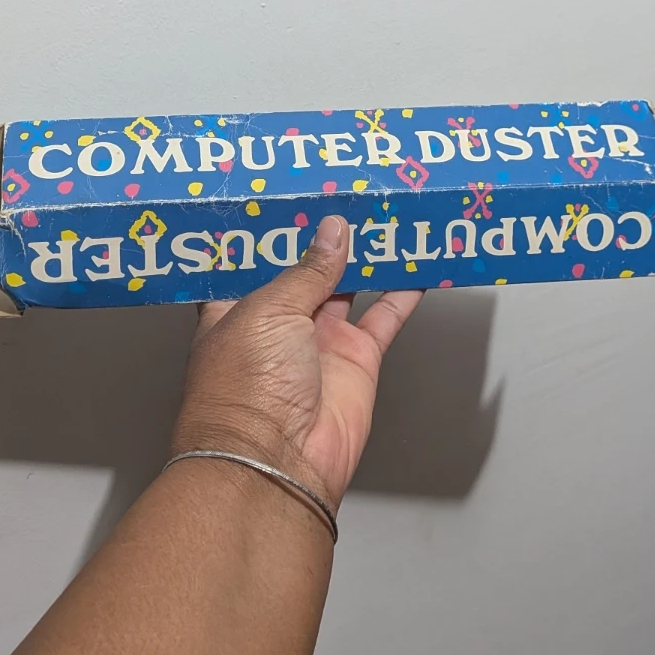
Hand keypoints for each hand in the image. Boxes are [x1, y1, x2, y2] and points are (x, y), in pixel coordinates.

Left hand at [173, 215, 422, 510]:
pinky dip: (403, 292)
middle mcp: (277, 325)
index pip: (253, 261)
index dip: (273, 230)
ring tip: (386, 214)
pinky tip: (418, 263)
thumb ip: (307, 269)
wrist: (277, 461)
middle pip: (306, 269)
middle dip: (324, 235)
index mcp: (236, 309)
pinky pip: (385, 317)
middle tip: (350, 193)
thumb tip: (332, 232)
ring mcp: (319, 342)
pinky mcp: (357, 361)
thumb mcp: (268, 310)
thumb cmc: (244, 389)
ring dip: (367, 255)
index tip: (293, 194)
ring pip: (349, 286)